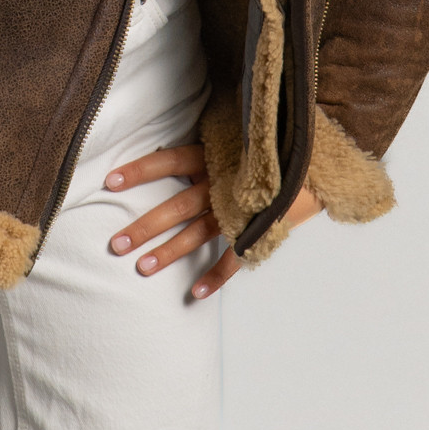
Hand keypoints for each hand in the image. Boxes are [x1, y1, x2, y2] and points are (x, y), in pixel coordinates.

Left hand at [104, 142, 322, 298]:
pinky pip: (234, 258)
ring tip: (142, 268)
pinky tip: (195, 293)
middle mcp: (222, 183)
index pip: (169, 161)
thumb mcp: (237, 136)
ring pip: (198, 233)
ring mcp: (239, 209)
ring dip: (170, 252)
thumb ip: (209, 142)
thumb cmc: (269, 146)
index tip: (110, 181)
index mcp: (214, 156)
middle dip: (146, 225)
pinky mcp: (258, 230)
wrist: (319, 163)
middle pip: (177, 205)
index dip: (140, 170)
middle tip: (116, 243)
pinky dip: (216, 276)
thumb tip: (172, 141)